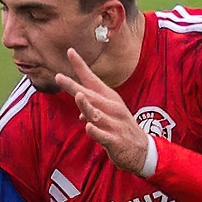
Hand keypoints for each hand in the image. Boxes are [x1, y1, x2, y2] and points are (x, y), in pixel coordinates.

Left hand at [54, 47, 152, 174]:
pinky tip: (88, 127)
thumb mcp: (108, 116)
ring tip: (78, 96)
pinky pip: (103, 136)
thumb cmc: (122, 130)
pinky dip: (96, 132)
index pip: (92, 80)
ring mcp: (114, 124)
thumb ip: (91, 112)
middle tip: (59, 77)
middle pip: (90, 95)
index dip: (80, 66)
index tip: (70, 51)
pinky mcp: (115, 140)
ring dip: (87, 106)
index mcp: (109, 99)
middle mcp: (112, 108)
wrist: (142, 150)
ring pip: (96, 114)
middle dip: (74, 86)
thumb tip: (80, 114)